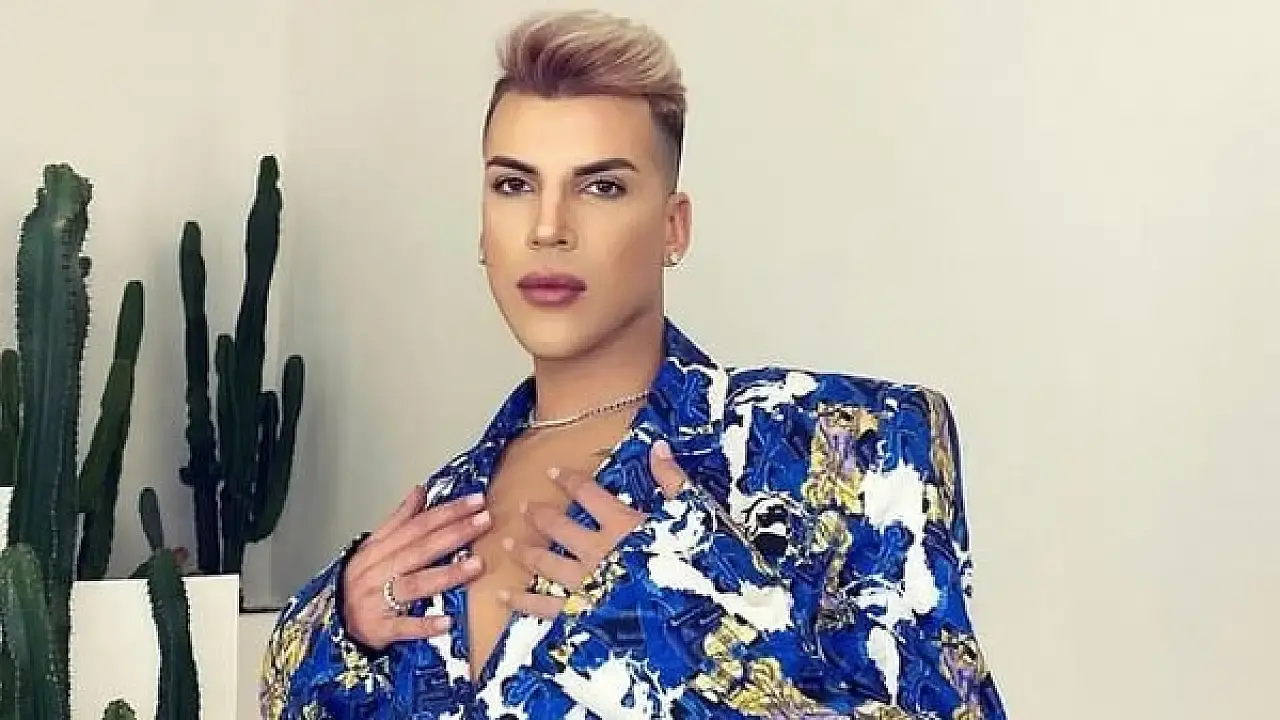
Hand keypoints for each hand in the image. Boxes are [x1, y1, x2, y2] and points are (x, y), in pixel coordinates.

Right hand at [341, 484, 491, 650]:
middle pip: (420, 549)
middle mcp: (376, 572)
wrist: (334, 625)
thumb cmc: (362, 585)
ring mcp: (376, 601)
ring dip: (447, 574)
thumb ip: (399, 520)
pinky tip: (448, 621)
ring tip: (476, 565)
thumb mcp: (374, 549)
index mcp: (377, 550)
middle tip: (484, 521)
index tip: (476, 501)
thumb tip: (420, 491)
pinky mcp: (379, 629)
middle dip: (454, 534)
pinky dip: (425, 625)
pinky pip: (404, 626)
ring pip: (415, 584)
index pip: (417, 525)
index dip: (447, 512)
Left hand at [501, 440, 686, 618]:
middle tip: (526, 507)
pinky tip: (503, 595)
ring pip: (545, 564)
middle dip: (540, 515)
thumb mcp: (693, 517)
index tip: (555, 472)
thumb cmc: (698, 569)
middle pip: (559, 527)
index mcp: (623, 525)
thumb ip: (673, 480)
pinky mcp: (580, 615)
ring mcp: (586, 585)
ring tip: (506, 543)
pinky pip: (544, 607)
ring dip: (525, 551)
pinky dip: (521, 602)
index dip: (570, 480)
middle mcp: (599, 551)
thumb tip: (658, 447)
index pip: (589, 494)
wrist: (696, 623)